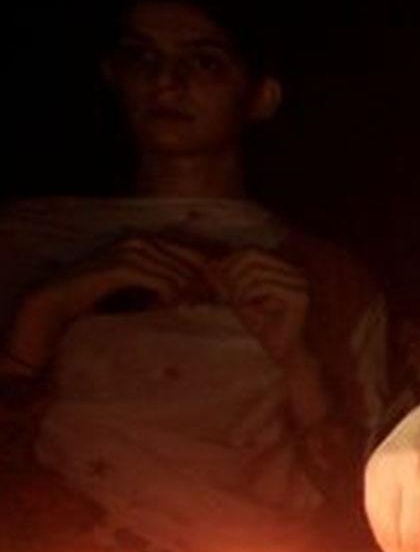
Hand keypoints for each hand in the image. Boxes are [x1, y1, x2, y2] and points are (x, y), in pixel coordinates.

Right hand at [7, 236, 212, 367]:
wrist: (58, 300)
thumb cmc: (102, 298)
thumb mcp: (141, 290)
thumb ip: (168, 286)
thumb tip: (204, 296)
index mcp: (149, 243)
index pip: (194, 252)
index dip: (214, 270)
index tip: (230, 290)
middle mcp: (142, 241)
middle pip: (192, 260)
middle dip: (208, 283)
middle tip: (219, 303)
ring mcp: (130, 252)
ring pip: (178, 273)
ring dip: (189, 294)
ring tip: (193, 309)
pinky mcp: (120, 267)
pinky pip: (159, 282)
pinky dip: (170, 297)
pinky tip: (169, 308)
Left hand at [209, 248, 309, 364]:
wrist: (283, 353)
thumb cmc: (263, 328)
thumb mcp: (238, 300)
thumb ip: (225, 282)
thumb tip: (207, 265)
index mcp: (284, 269)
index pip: (252, 251)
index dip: (229, 261)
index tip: (216, 279)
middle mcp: (296, 272)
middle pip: (254, 255)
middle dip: (233, 273)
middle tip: (227, 294)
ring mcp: (300, 283)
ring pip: (257, 271)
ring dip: (240, 288)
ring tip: (237, 305)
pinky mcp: (300, 296)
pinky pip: (265, 285)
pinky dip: (250, 296)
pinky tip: (249, 309)